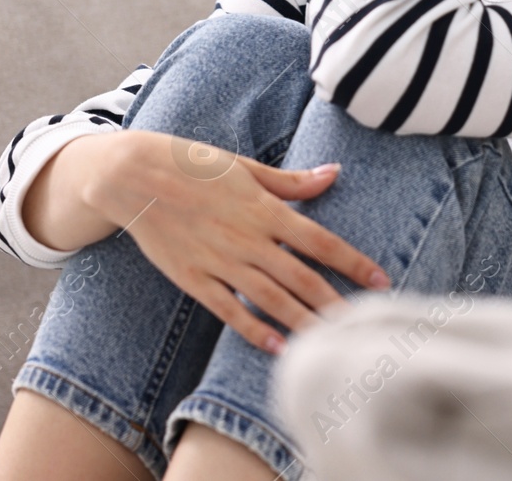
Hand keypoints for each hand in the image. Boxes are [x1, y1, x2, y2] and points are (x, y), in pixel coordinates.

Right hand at [76, 130, 390, 353]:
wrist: (130, 175)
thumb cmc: (190, 163)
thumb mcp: (244, 166)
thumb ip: (290, 181)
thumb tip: (334, 174)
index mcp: (263, 208)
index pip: (319, 240)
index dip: (353, 262)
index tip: (381, 280)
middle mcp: (246, 238)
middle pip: (301, 277)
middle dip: (336, 303)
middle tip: (365, 327)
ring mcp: (218, 261)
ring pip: (270, 299)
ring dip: (303, 322)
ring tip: (331, 344)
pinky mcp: (193, 278)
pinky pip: (228, 309)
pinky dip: (253, 329)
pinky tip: (277, 347)